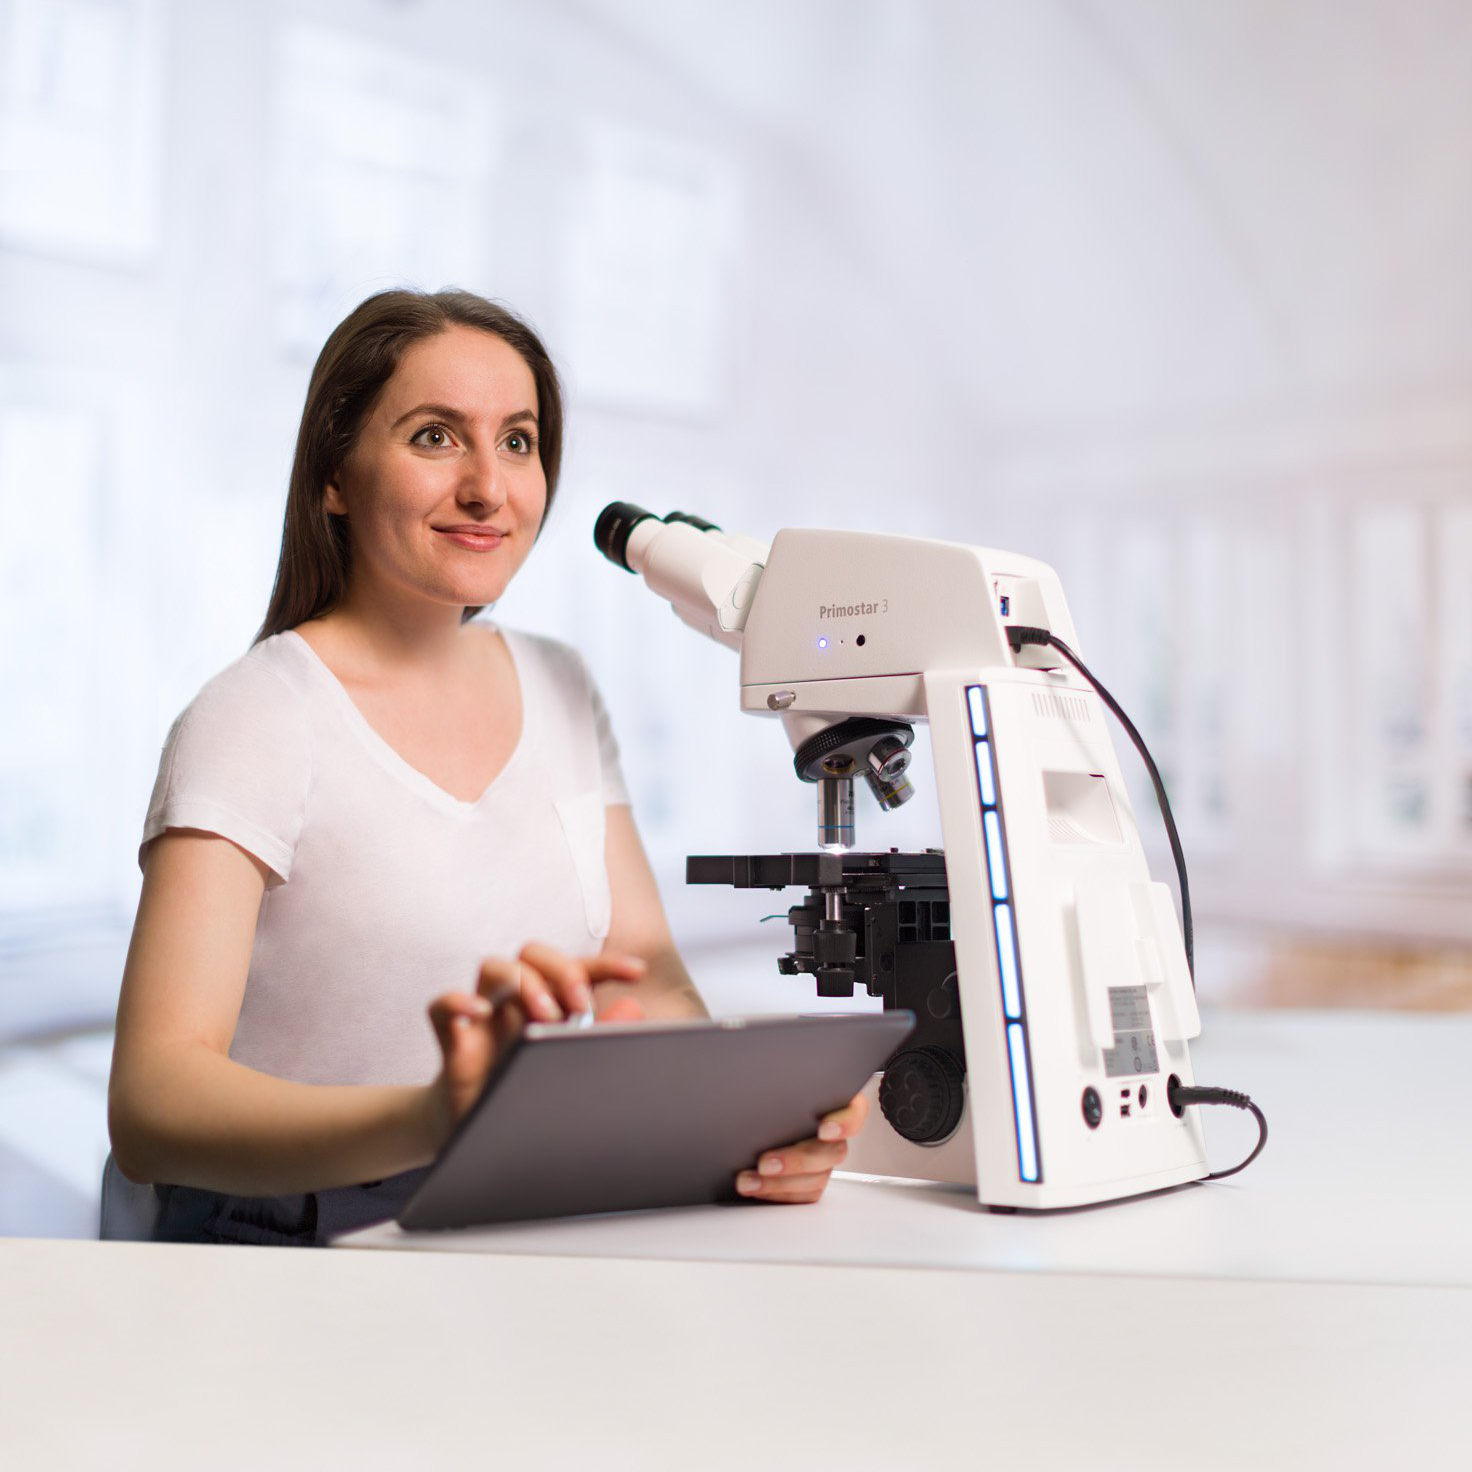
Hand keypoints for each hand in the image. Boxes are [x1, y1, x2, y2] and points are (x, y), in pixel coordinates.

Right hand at [424, 942, 646, 1149]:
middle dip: (561, 969)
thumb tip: (635, 1008)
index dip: (606, 965)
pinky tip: (480, 1013)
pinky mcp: (452, 1039)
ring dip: (522, 981)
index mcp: (549, 1003)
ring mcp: (483, 1016)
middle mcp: (516, 1001)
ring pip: (493, 966)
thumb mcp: (570, 1066)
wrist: (475, 1134)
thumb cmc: (527, 1090)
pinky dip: (458, 1001)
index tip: (637, 972)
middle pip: (532, 954)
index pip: (576, 969)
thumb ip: (601, 1037)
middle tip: (579, 1004)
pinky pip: (441, 1005)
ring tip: (545, 1016)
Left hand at [734, 1090, 869, 1204]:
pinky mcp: (811, 1181)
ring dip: (779, 1183)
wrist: (749, 1114)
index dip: (844, 1123)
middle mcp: (834, 1134)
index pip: (854, 1112)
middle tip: (764, 1162)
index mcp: (834, 1102)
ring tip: (748, 1180)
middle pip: (832, 1152)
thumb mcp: (775, 1081)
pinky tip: (755, 1188)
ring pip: (817, 1178)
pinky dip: (777, 1194)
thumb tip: (764, 1085)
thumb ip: (780, 1085)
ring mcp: (824, 1160)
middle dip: (796, 1161)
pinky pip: (803, 1195)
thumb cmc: (768, 1090)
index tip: (823, 1129)